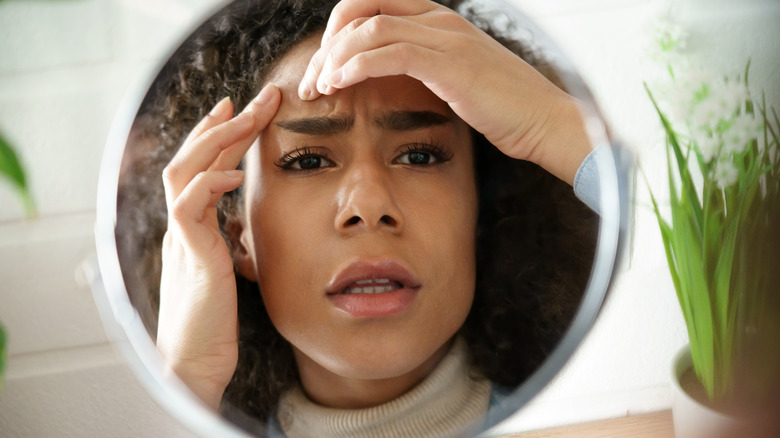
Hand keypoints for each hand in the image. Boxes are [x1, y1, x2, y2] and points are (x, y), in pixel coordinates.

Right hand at [156, 84, 280, 408]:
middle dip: (225, 123)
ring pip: (185, 171)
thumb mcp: (225, 272)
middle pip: (193, 158)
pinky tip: (236, 175)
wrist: (194, 364)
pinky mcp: (189, 257)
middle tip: (257, 96)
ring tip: (247, 115)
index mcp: (192, 227)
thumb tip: (241, 226)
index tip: (243, 110)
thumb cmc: (213, 324)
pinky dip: (210, 184)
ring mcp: (181, 239)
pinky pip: (188, 208)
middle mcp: (181, 226)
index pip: (204, 168)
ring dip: (217, 139)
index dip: (222, 137)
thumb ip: (227, 243)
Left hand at [298, 0, 590, 184]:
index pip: (372, 6)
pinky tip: (340, 84)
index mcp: (438, 20)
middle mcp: (439, 19)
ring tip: (319, 89)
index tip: (323, 72)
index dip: (337, 34)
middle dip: (327, 45)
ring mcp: (445, 37)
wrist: (545, 121)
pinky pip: (389, 51)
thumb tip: (389, 78)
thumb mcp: (457, 79)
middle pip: (361, 8)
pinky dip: (356, 65)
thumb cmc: (504, 108)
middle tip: (311, 84)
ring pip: (369, 28)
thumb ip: (425, 68)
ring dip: (334, 58)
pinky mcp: (449, 62)